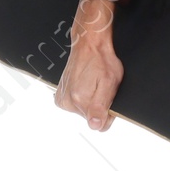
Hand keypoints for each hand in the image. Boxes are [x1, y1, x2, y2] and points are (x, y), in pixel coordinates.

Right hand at [55, 0, 122, 131]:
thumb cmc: (102, 60)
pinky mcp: (59, 96)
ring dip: (90, 100)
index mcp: (80, 100)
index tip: (108, 97)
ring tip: (92, 84)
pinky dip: (81, 98)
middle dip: (99, 105)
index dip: (108, 112)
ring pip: (83, 111)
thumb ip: (102, 107)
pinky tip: (84, 85)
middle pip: (91, 117)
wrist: (89, 45)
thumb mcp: (110, 83)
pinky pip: (75, 105)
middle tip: (100, 87)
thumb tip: (95, 126)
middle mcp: (67, 102)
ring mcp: (62, 99)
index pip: (100, 124)